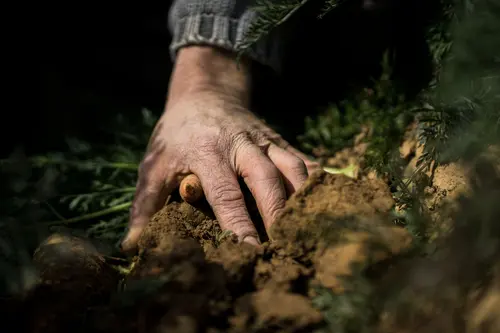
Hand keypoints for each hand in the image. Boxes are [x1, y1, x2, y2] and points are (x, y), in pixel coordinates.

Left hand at [121, 46, 318, 251]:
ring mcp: (265, 141)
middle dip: (278, 216)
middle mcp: (242, 145)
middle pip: (268, 181)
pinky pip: (303, 160)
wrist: (205, 93)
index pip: (226, 195)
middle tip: (284, 249)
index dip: (238, 226)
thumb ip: (145, 205)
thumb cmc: (176, 134)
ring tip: (305, 232)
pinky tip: (322, 204)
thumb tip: (131, 247)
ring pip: (293, 170)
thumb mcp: (154, 165)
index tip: (248, 253)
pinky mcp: (279, 141)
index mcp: (208, 151)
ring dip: (301, 201)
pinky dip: (316, 182)